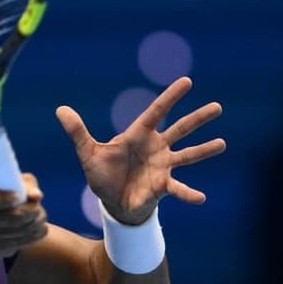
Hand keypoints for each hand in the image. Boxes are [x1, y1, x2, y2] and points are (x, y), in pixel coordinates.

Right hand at [0, 173, 47, 266]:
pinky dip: (29, 238)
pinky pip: (15, 245)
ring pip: (14, 232)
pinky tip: (34, 231)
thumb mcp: (14, 187)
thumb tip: (36, 196)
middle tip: (38, 210)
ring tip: (39, 220)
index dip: (5, 198)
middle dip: (29, 213)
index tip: (18, 197)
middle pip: (8, 217)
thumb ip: (27, 186)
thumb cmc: (5, 200)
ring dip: (32, 226)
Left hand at [56, 76, 225, 224]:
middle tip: (218, 107)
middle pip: (180, 129)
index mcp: (139, 134)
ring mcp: (163, 166)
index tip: (187, 81)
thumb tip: (60, 109)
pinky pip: (179, 189)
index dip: (171, 97)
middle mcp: (156, 147)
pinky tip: (201, 198)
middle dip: (198, 118)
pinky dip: (189, 193)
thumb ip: (78, 132)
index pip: (157, 112)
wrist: (111, 202)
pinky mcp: (163, 185)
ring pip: (188, 155)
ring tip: (222, 143)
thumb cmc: (102, 175)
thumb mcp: (88, 153)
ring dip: (204, 150)